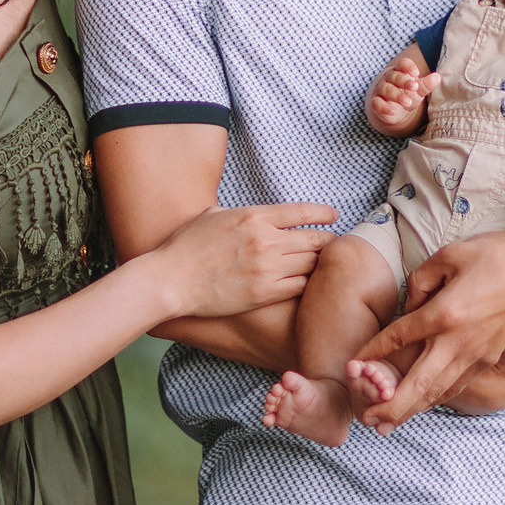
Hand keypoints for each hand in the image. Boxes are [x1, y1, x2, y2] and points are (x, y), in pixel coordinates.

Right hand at [152, 203, 336, 319]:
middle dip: (327, 240)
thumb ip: (239, 213)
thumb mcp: (213, 215)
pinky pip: (299, 286)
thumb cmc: (186, 246)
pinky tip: (307, 283)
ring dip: (319, 263)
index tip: (333, 216)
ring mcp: (266, 268)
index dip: (323, 213)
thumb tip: (251, 214)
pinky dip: (307, 283)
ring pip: (311, 263)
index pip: (303, 211)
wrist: (171, 280)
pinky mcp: (264, 293)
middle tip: (333, 243)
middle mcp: (265, 240)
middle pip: (314, 239)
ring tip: (323, 264)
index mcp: (254, 216)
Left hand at [349, 229, 504, 427]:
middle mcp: (458, 341)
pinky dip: (436, 398)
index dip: (372, 352)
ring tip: (386, 424)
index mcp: (445, 313)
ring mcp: (476, 354)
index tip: (353, 363)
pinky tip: (424, 404)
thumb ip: (422, 278)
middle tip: (366, 420)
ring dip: (410, 411)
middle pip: (417, 384)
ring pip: (438, 392)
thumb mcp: (452, 254)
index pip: (398, 338)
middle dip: (389, 406)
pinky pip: (457, 384)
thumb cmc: (500, 256)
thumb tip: (411, 304)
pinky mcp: (489, 357)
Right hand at [365, 53, 439, 134]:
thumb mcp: (418, 89)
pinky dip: (384, 107)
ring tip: (408, 102)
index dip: (408, 67)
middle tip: (414, 87)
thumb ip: (427, 84)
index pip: (402, 64)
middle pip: (394, 76)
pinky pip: (377, 103)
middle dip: (404, 81)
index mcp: (399, 71)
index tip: (416, 73)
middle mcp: (388, 78)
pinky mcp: (376, 102)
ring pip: (387, 89)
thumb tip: (438, 77)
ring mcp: (380, 90)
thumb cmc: (408, 94)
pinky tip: (393, 111)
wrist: (395, 110)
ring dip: (397, 95)